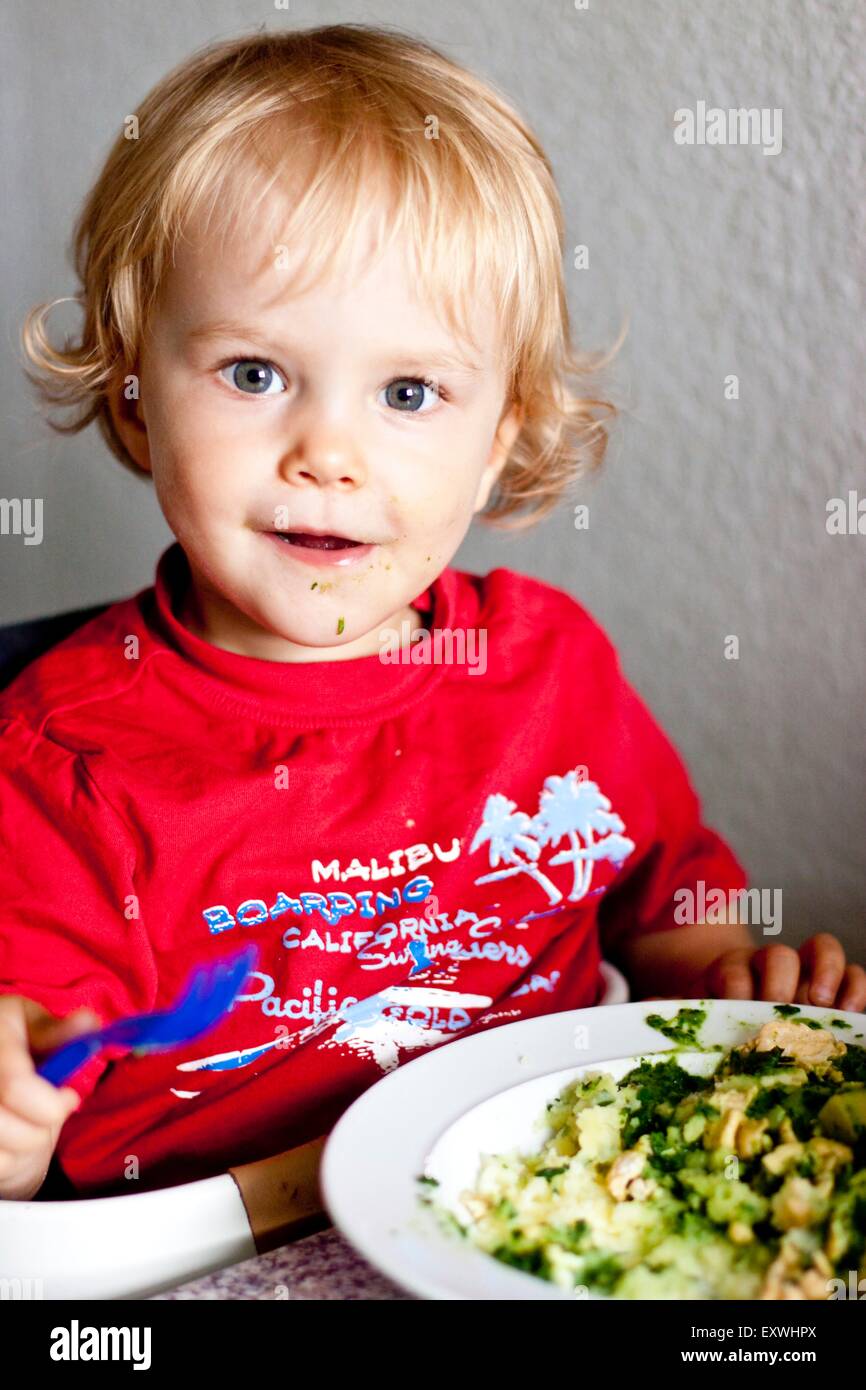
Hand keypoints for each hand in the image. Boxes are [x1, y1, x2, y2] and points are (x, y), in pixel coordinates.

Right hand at [0, 995, 98, 1199]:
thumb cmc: (16, 1046)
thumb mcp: (32, 1026)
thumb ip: (56, 1031)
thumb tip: (88, 1022)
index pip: (15, 1086)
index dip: (51, 1101)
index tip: (70, 1098)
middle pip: (6, 1126)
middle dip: (40, 1127)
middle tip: (49, 1113)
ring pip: (3, 1156)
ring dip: (26, 1145)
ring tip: (29, 1122)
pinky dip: (11, 1161)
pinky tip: (13, 1137)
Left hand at [647, 933, 865, 1009]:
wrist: (742, 1020)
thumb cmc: (716, 1024)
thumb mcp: (690, 1015)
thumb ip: (667, 1009)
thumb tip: (644, 1007)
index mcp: (730, 972)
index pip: (734, 967)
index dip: (735, 983)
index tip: (735, 1004)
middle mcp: (770, 968)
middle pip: (779, 956)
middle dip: (779, 980)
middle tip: (778, 1008)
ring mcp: (806, 976)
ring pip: (822, 951)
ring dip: (824, 973)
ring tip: (820, 1003)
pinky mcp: (835, 991)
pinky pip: (853, 975)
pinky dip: (855, 986)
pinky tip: (852, 1011)